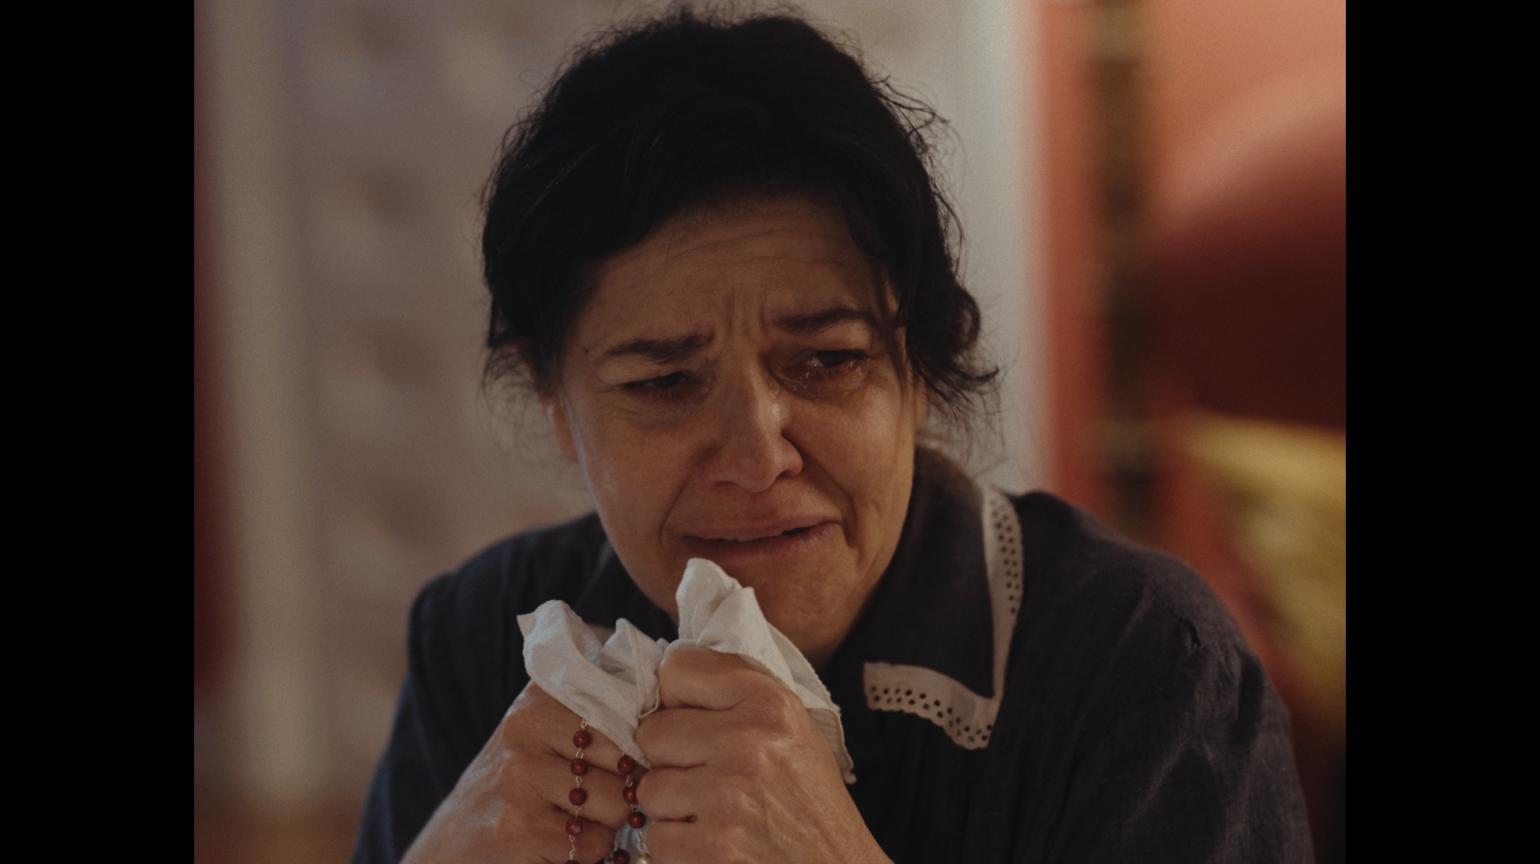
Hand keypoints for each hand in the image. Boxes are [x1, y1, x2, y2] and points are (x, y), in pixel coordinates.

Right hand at [402, 682, 636, 863]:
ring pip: (616, 802)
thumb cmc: (520, 789)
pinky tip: (556, 843)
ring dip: (606, 824)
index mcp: (541, 694)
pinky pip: (592, 841)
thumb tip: (670, 716)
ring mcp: (521, 775)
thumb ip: (601, 713)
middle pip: (629, 757)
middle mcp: (526, 725)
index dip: (640, 745)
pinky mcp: (520, 826)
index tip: (621, 760)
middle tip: (591, 799)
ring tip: (571, 820)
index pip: (630, 708)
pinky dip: (585, 852)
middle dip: (625, 788)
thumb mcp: (550, 736)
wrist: (453, 844)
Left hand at [633, 648, 890, 863]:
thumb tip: (666, 676)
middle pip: (653, 733)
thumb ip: (738, 696)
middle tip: (704, 779)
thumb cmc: (811, 804)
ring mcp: (728, 798)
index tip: (692, 722)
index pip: (678, 670)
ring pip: (648, 790)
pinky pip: (656, 838)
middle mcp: (749, 744)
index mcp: (770, 704)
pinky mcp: (713, 848)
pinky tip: (712, 846)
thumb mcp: (794, 731)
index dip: (676, 701)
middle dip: (669, 760)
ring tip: (711, 816)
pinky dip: (677, 849)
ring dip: (671, 809)